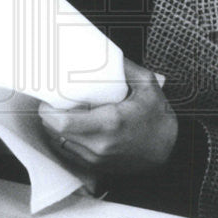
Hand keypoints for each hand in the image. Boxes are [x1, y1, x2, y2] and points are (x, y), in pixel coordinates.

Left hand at [38, 58, 177, 173]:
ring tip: (64, 111)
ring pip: (59, 142)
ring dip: (56, 127)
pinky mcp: (95, 166)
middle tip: (54, 99)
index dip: (48, 110)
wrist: (170, 152)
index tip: (50, 96)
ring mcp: (95, 158)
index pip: (62, 122)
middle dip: (49, 115)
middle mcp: (98, 145)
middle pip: (54, 131)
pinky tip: (75, 126)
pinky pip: (69, 151)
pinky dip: (66, 138)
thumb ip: (126, 67)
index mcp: (109, 123)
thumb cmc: (159, 120)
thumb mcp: (148, 86)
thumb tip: (106, 52)